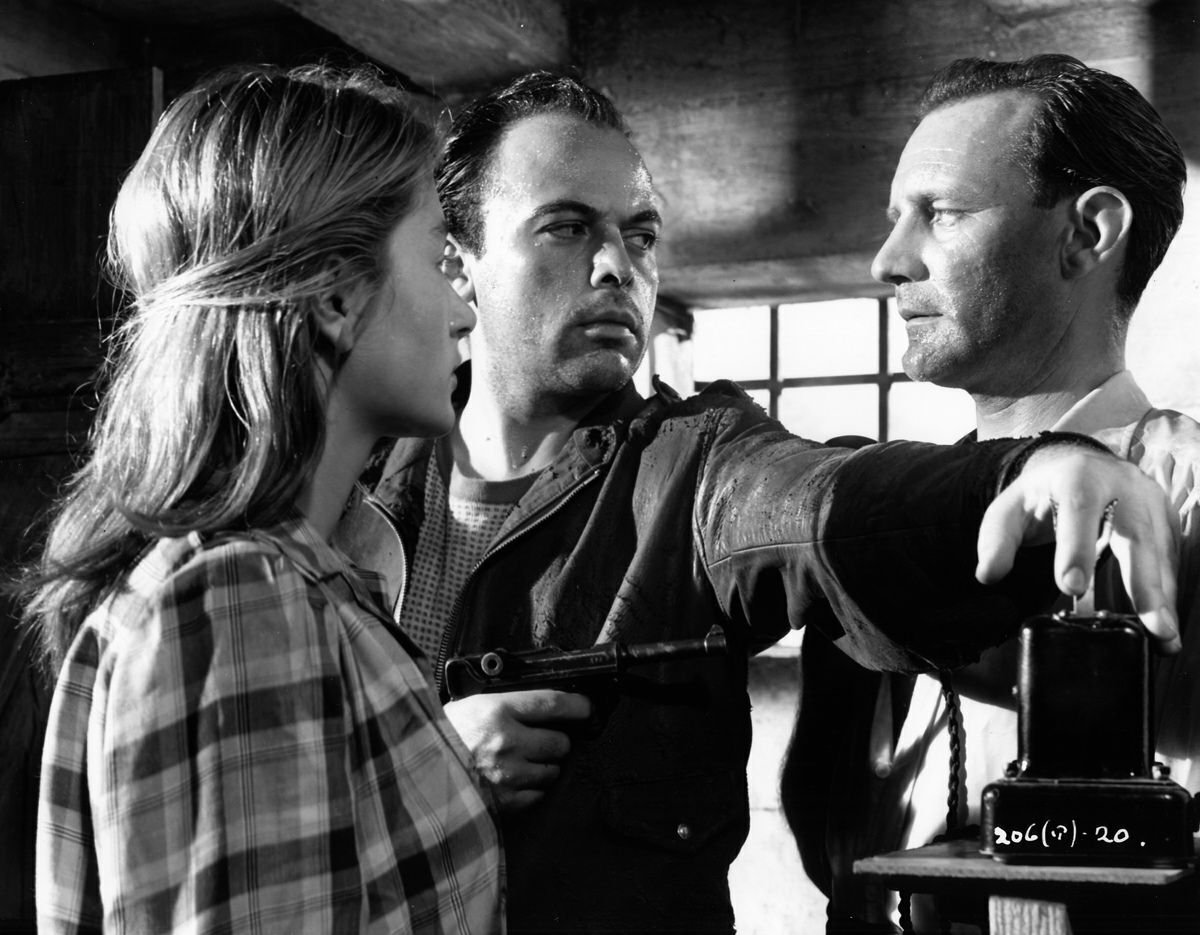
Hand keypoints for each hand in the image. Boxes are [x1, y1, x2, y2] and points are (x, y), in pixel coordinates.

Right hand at [444, 689, 591, 810]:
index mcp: (497, 710)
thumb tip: (545, 706)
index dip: (577, 705)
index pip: (553, 703)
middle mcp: (508, 742)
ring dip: (544, 765)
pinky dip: (532, 788)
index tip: (586, 707)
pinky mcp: (506, 801)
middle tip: (542, 739)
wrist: (414, 771)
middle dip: (556, 740)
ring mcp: (508, 774)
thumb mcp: (473, 705)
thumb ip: (508, 705)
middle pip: (560, 741)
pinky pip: (538, 794)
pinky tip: (516, 780)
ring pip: (552, 769)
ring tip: (524, 761)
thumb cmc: (442, 736)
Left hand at [976, 446, 1180, 651]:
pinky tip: (1164, 623)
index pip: (1077, 509)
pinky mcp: (1164, 518)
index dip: (1076, 547)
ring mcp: (1149, 501)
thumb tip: (988, 574)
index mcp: (1078, 476)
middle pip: (1135, 535)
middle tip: (1150, 625)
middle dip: (1142, 583)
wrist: (1081, 465)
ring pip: (1160, 551)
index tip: (1070, 586)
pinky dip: (1168, 592)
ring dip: (1163, 597)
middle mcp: (1122, 485)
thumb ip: (996, 539)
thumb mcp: (1010, 507)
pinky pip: (1170, 558)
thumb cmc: (1044, 491)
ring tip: (1164, 638)